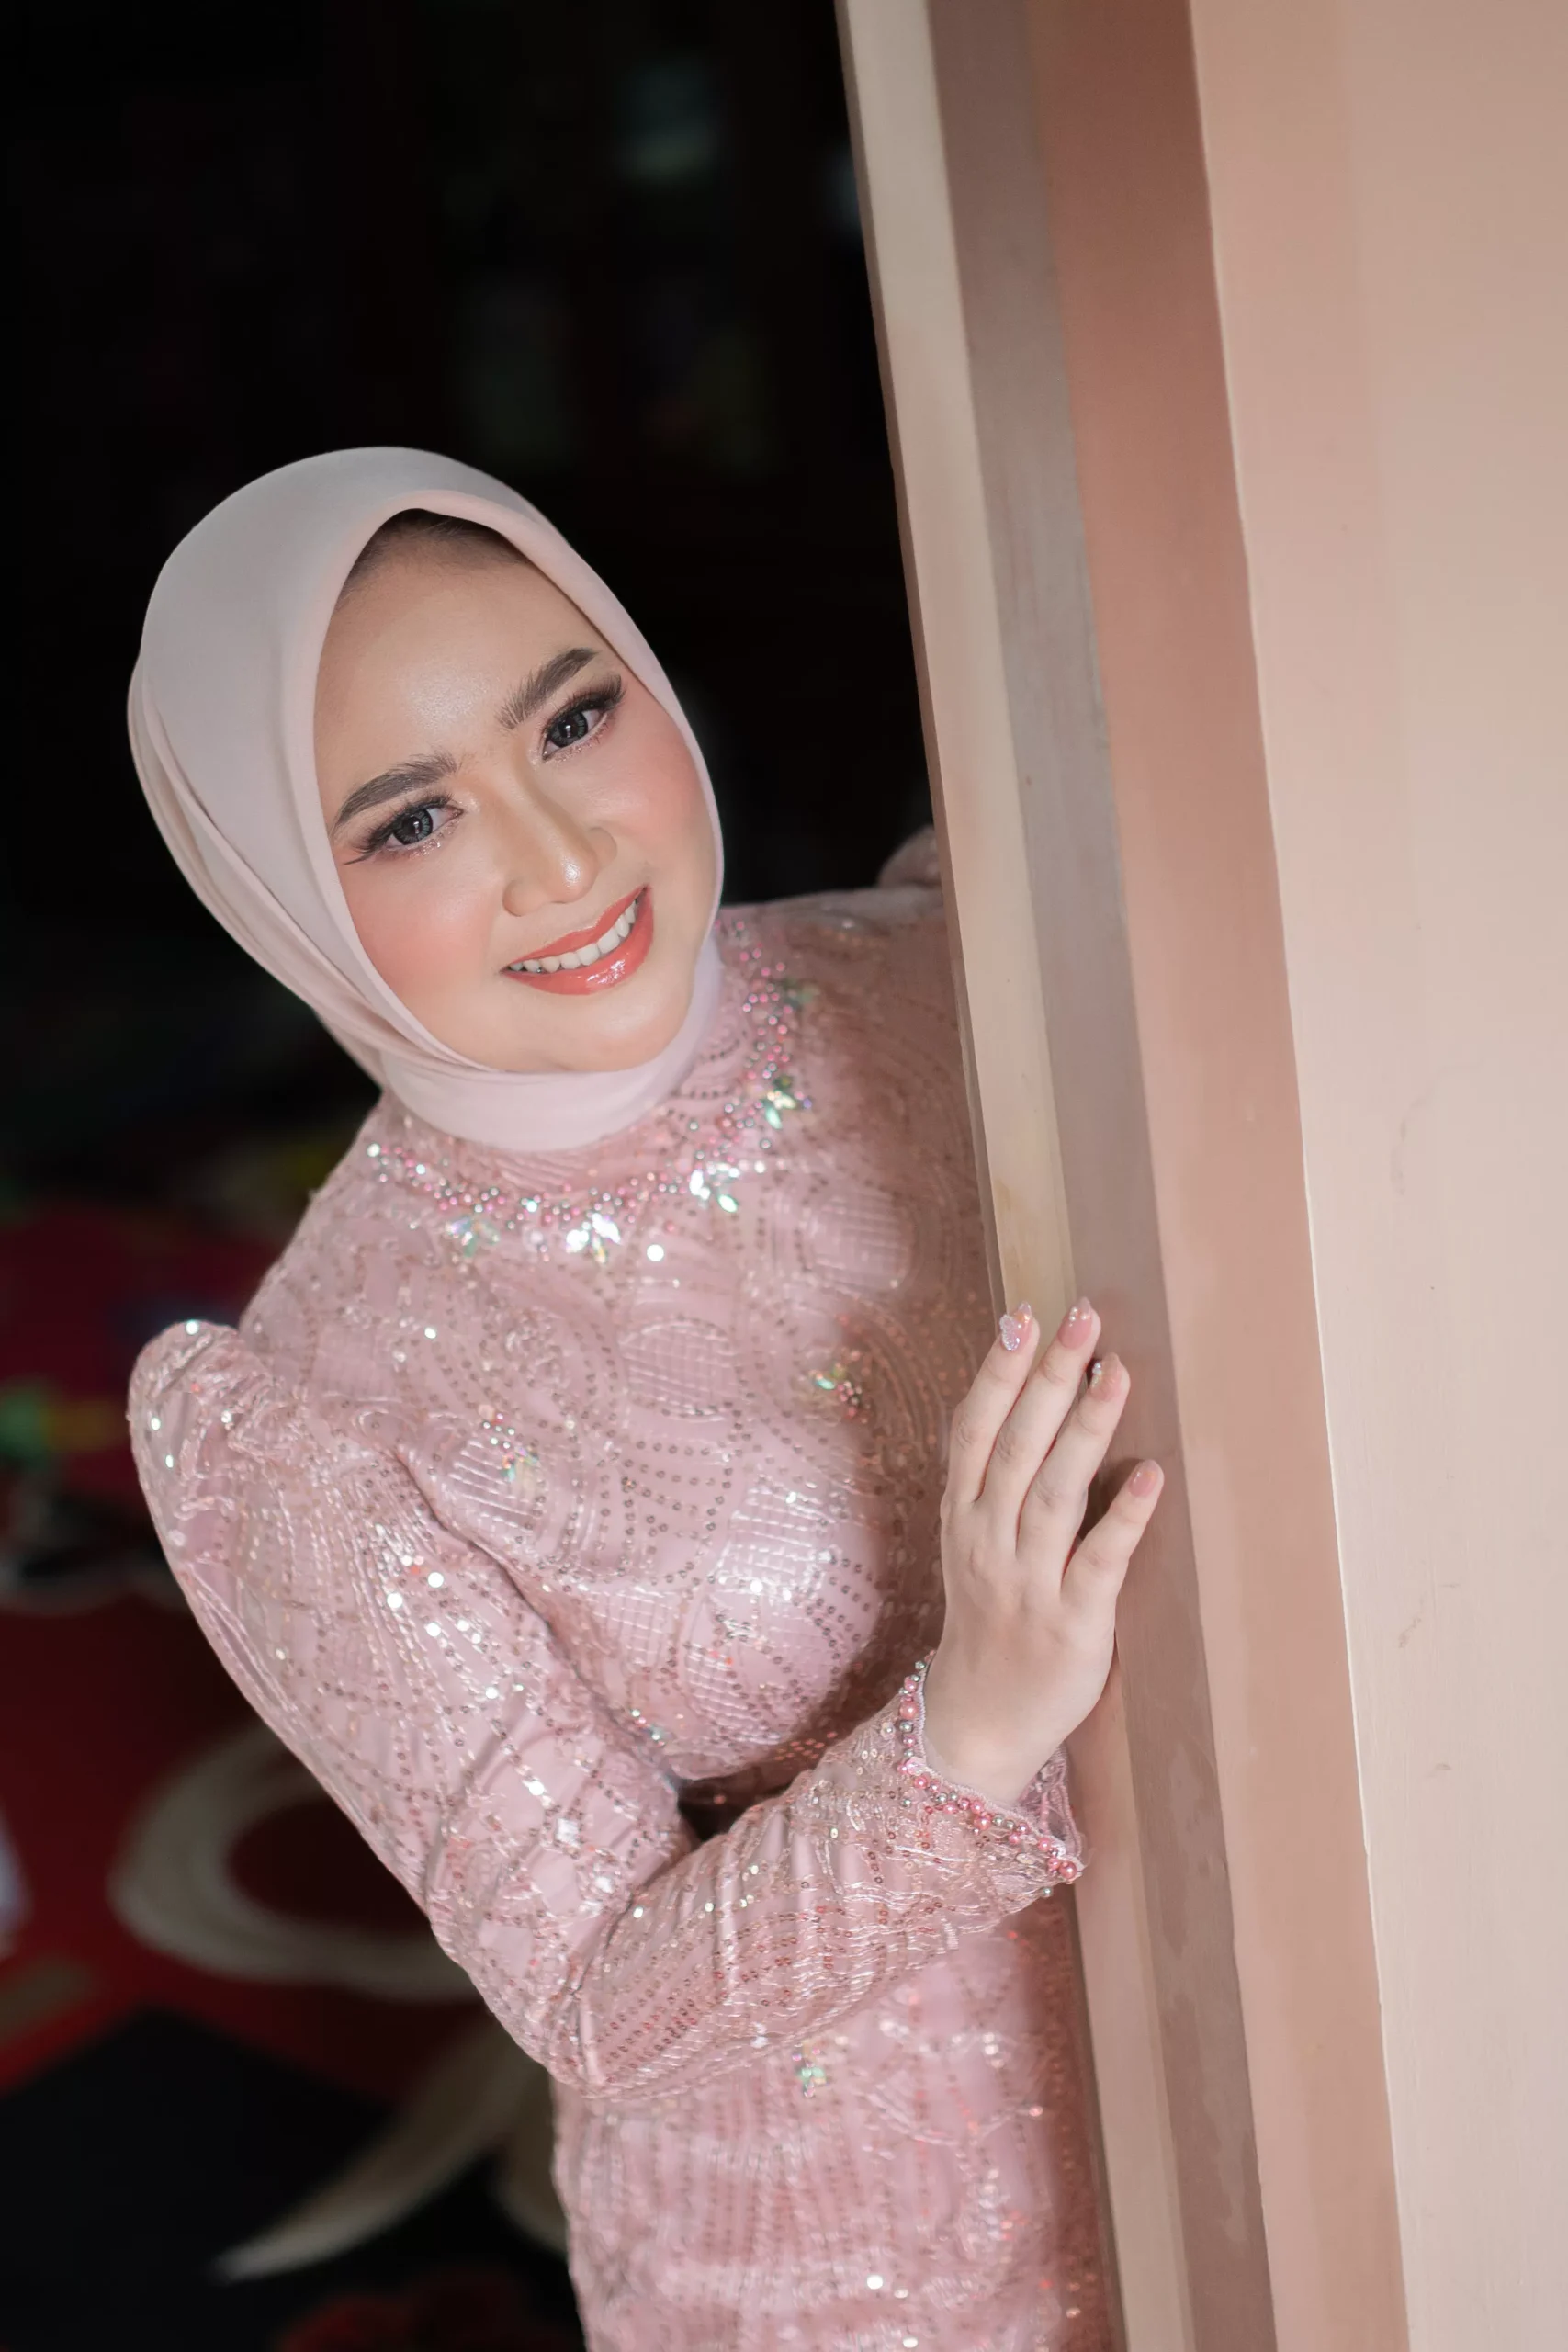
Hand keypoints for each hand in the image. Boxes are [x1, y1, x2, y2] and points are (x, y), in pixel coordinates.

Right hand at [921, 1297, 1161, 1808]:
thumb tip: (1034, 1395)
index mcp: (962, 1516)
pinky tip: (1153, 1475)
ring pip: (1054, 1493)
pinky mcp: (1073, 1624)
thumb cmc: (989, 1618)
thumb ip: (994, 1480)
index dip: (997, 1372)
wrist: (980, 1724)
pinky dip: (1126, 1517)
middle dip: (1048, 1377)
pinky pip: (1099, 1561)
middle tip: (1082, 1318)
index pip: (975, 1430)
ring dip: (1086, 1429)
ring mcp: (1027, 1582)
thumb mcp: (971, 1543)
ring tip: (1117, 1373)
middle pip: (1018, 1446)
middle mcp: (987, 1541)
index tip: (1022, 1316)